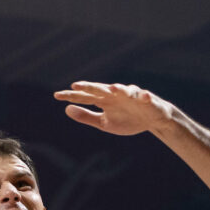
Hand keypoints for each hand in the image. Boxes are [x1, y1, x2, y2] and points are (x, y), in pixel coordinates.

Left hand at [54, 82, 174, 135]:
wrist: (153, 120)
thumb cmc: (128, 119)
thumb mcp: (104, 123)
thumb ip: (87, 116)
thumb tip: (66, 109)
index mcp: (105, 100)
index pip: (86, 97)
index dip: (73, 96)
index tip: (57, 96)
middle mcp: (116, 95)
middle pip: (101, 90)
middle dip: (90, 87)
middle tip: (76, 86)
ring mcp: (132, 96)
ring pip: (124, 90)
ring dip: (118, 89)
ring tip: (111, 89)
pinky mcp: (148, 100)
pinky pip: (147, 97)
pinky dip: (145, 96)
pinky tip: (144, 97)